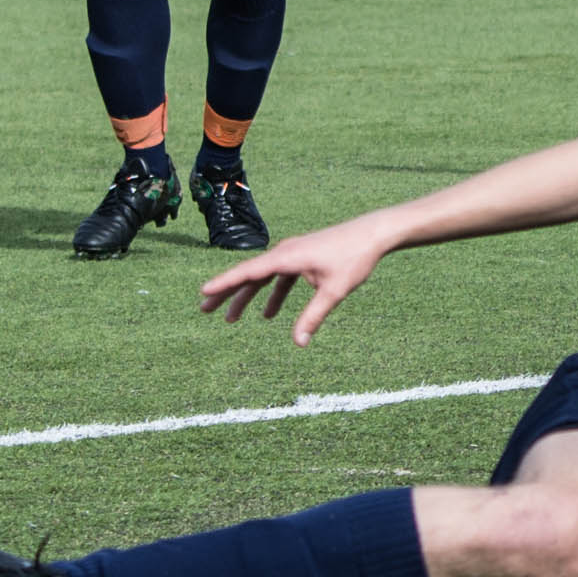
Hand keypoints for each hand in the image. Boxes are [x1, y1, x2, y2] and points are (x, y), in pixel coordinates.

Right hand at [199, 218, 395, 345]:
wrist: (374, 233)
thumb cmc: (355, 257)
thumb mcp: (333, 290)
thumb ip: (313, 316)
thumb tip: (299, 344)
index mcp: (286, 257)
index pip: (247, 271)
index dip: (224, 283)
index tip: (202, 292)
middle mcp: (285, 252)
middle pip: (249, 274)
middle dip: (226, 293)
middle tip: (204, 310)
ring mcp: (293, 253)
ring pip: (263, 277)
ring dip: (248, 297)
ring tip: (231, 319)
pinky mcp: (304, 256)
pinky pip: (281, 277)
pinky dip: (273, 293)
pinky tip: (269, 313)